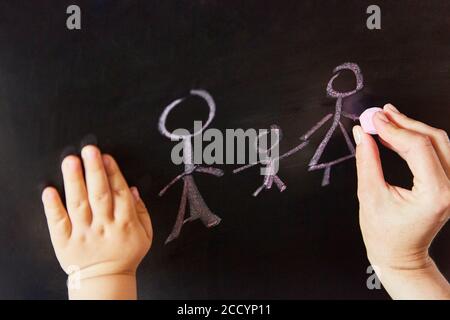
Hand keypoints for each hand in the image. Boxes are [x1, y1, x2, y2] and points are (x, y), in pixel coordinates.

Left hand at [41, 145, 151, 299]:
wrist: (106, 279)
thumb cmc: (126, 254)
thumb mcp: (145, 234)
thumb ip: (141, 211)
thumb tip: (133, 188)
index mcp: (125, 223)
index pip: (119, 193)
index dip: (113, 173)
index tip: (106, 157)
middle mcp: (104, 226)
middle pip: (100, 195)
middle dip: (95, 171)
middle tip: (90, 151)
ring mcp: (83, 233)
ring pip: (79, 204)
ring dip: (74, 182)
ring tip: (71, 162)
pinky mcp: (65, 241)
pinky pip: (58, 223)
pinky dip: (53, 207)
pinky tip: (49, 191)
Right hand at [353, 104, 449, 298]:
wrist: (401, 256)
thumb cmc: (385, 235)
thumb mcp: (370, 196)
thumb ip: (367, 161)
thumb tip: (362, 133)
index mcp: (436, 194)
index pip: (418, 147)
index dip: (394, 129)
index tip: (373, 120)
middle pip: (434, 139)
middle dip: (404, 123)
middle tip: (380, 114)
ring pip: (439, 142)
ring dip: (412, 128)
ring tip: (387, 119)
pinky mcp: (448, 184)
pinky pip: (437, 152)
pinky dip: (417, 139)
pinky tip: (398, 133)